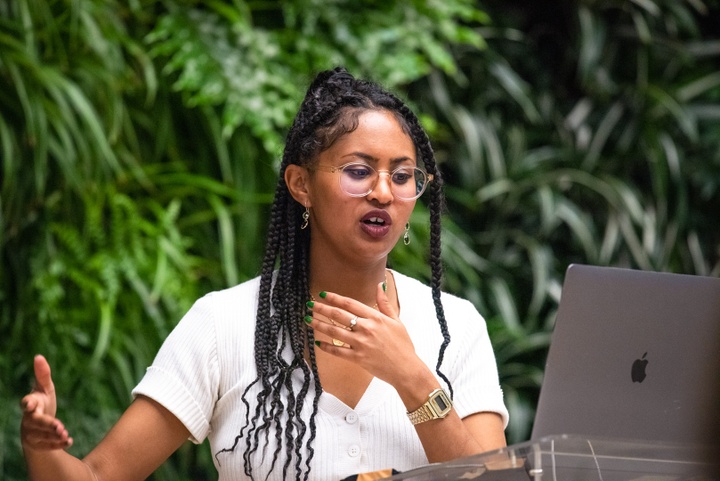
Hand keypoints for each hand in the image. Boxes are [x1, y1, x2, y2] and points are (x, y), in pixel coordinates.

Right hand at [20, 354, 72, 450]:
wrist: (39, 426)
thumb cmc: (42, 402)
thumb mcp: (45, 388)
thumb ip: (42, 375)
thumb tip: (38, 356)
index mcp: (30, 403)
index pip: (26, 403)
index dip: (27, 403)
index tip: (30, 404)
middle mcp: (29, 419)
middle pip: (36, 422)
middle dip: (47, 424)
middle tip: (59, 426)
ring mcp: (32, 433)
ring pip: (41, 435)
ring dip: (53, 436)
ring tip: (65, 433)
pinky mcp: (38, 444)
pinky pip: (47, 446)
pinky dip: (58, 444)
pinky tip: (69, 441)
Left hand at [307, 282, 429, 386]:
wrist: (406, 369)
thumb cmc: (403, 345)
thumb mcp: (396, 321)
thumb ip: (384, 303)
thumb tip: (379, 285)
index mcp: (375, 318)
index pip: (350, 304)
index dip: (335, 298)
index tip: (324, 294)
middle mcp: (366, 328)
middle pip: (339, 315)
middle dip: (322, 308)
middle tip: (310, 304)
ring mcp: (361, 344)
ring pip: (334, 332)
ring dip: (319, 325)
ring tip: (308, 320)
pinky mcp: (357, 358)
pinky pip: (337, 351)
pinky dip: (326, 347)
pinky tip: (317, 342)